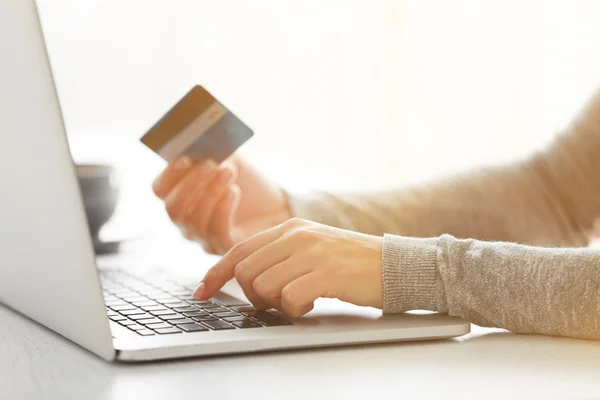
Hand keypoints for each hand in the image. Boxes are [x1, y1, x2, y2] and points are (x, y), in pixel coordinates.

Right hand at [152, 155, 291, 254]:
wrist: (278, 205)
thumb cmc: (249, 182)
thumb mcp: (229, 158)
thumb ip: (212, 147)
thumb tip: (201, 134)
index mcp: (179, 195)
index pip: (159, 189)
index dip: (169, 174)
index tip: (185, 157)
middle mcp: (185, 220)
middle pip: (173, 208)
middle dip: (191, 183)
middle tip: (210, 163)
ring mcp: (203, 237)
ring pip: (194, 220)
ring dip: (211, 192)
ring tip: (229, 171)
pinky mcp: (224, 247)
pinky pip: (216, 232)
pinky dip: (223, 209)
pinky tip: (234, 191)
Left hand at [193, 218, 383, 317]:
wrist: (393, 265)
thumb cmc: (351, 263)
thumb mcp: (311, 249)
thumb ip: (280, 257)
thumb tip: (245, 279)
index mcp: (290, 228)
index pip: (239, 249)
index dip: (216, 273)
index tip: (202, 292)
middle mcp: (297, 235)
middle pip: (246, 271)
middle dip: (253, 296)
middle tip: (276, 302)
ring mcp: (312, 252)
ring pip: (263, 285)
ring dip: (275, 303)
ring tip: (300, 300)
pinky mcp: (327, 272)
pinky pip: (289, 298)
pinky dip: (295, 309)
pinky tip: (312, 304)